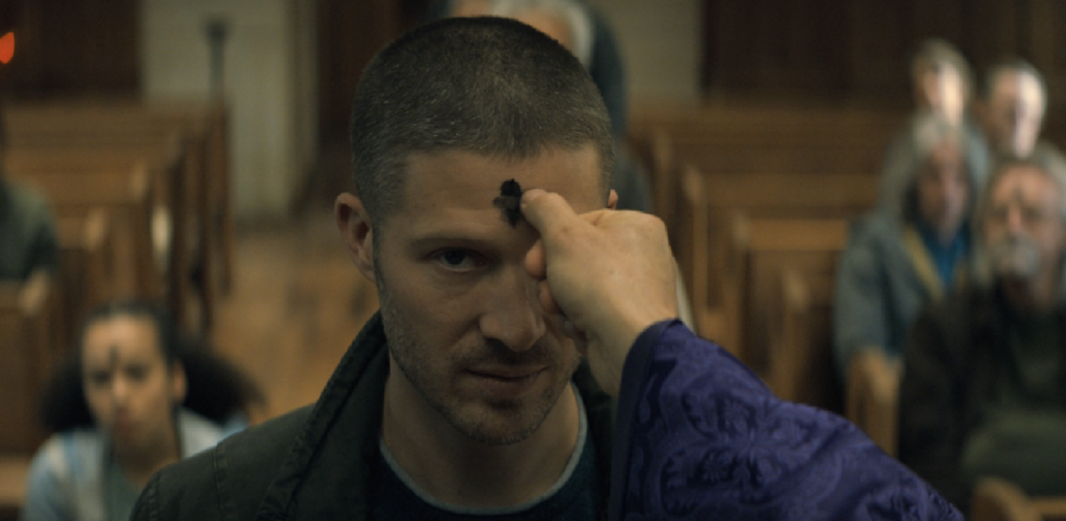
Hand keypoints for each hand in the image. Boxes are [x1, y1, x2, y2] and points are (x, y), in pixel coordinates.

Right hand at [522, 189, 678, 395]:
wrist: (630, 348)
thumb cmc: (603, 286)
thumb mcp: (565, 236)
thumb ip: (546, 211)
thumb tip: (532, 196)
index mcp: (636, 226)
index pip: (581, 222)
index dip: (551, 241)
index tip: (535, 260)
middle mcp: (642, 256)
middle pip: (577, 256)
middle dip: (553, 276)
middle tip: (546, 286)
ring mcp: (636, 291)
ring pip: (578, 287)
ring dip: (561, 301)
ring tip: (567, 311)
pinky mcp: (627, 321)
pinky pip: (590, 313)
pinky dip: (578, 321)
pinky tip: (582, 329)